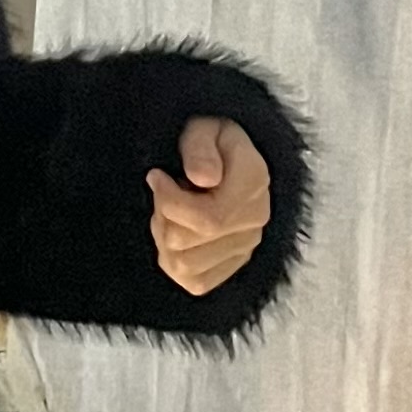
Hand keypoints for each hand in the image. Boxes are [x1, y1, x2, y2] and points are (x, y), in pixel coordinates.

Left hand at [146, 117, 270, 293]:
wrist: (228, 155)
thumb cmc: (210, 140)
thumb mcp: (203, 128)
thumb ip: (200, 148)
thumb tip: (203, 178)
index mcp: (254, 182)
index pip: (208, 219)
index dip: (169, 201)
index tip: (156, 176)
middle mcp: (256, 219)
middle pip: (186, 243)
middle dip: (162, 216)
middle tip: (163, 192)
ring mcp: (246, 246)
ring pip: (184, 266)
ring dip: (163, 239)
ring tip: (168, 213)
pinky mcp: (234, 264)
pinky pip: (194, 282)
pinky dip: (173, 262)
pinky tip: (174, 235)